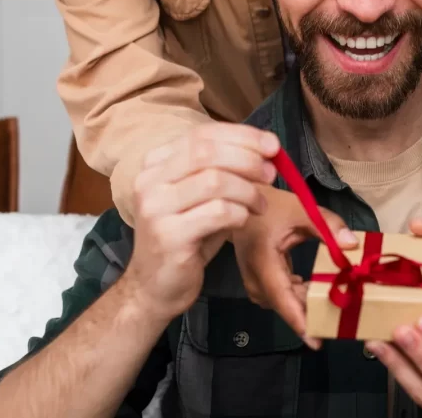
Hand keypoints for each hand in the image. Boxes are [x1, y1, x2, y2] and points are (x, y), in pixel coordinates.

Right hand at [123, 124, 279, 317]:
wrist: (154, 287)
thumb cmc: (187, 238)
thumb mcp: (202, 197)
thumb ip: (224, 171)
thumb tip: (266, 150)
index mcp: (156, 163)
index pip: (203, 134)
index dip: (242, 136)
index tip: (272, 145)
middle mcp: (149, 180)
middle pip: (207, 151)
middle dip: (248, 158)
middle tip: (271, 173)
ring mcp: (155, 208)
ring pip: (215, 180)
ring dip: (248, 190)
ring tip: (260, 204)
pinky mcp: (168, 236)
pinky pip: (218, 213)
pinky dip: (240, 213)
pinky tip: (245, 221)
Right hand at [233, 185, 356, 347]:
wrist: (242, 206)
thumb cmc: (272, 207)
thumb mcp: (303, 210)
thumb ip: (329, 225)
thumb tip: (353, 245)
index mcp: (264, 263)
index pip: (283, 299)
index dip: (300, 321)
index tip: (316, 341)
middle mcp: (256, 280)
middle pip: (286, 306)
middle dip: (313, 313)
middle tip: (343, 314)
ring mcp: (255, 284)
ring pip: (285, 303)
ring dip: (307, 302)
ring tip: (334, 297)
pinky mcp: (259, 284)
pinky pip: (281, 297)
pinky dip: (299, 295)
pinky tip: (317, 287)